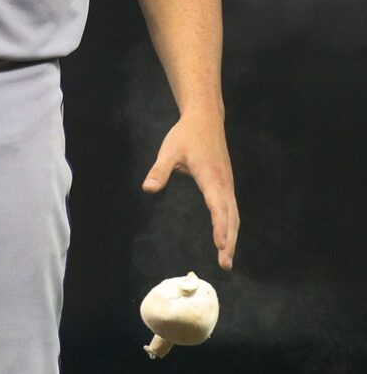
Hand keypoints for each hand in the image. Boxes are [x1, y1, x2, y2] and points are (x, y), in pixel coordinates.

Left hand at [142, 112, 238, 270]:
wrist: (205, 118)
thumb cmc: (186, 134)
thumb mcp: (169, 150)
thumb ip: (159, 170)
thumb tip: (148, 188)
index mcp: (210, 176)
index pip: (218, 206)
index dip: (220, 227)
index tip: (219, 245)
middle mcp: (223, 182)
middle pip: (231, 216)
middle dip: (230, 240)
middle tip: (225, 264)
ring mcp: (227, 183)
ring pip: (234, 214)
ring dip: (232, 236)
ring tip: (227, 259)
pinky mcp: (226, 183)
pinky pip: (232, 208)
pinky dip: (232, 225)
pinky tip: (227, 237)